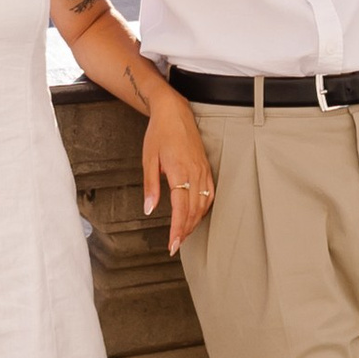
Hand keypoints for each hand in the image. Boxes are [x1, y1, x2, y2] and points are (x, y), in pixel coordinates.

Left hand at [142, 95, 216, 253]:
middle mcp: (195, 173)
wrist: (174, 111)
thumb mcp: (149, 159)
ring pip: (203, 205)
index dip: (177, 229)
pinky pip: (210, 194)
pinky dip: (204, 209)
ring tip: (183, 234)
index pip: (180, 208)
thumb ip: (151, 186)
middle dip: (185, 231)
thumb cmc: (159, 133)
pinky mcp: (206, 168)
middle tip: (175, 246)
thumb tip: (149, 209)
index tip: (172, 244)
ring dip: (194, 222)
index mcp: (180, 171)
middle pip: (193, 211)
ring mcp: (203, 171)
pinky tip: (197, 216)